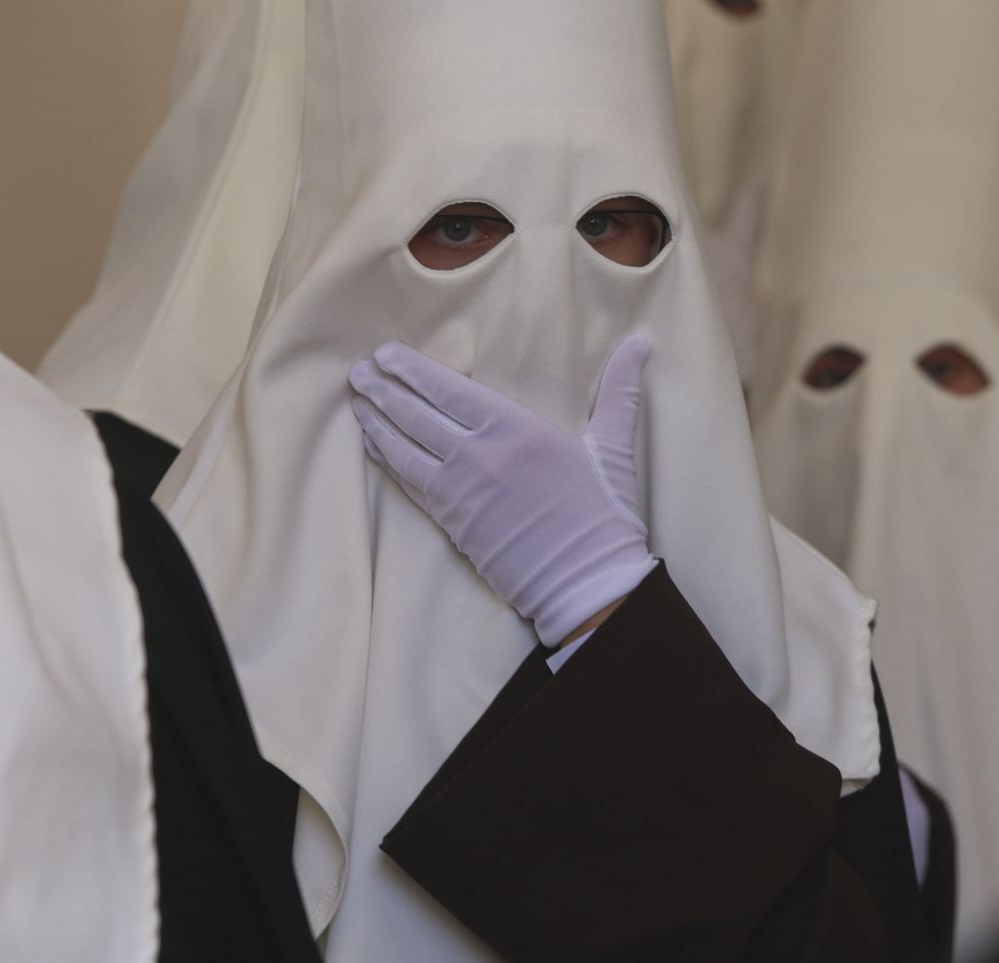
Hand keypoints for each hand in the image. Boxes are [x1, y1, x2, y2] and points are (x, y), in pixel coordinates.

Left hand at [349, 336, 657, 646]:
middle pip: (416, 415)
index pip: (449, 390)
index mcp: (517, 430)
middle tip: (358, 372)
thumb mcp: (614, 448)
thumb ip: (619, 391)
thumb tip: (642, 342)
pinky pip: (409, 483)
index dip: (412, 370)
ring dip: (376, 422)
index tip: (386, 354)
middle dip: (383, 390)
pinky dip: (388, 460)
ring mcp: (461, 492)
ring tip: (356, 401)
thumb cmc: (603, 514)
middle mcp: (480, 456)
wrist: (587, 583)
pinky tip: (375, 446)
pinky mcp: (453, 523)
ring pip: (404, 448)